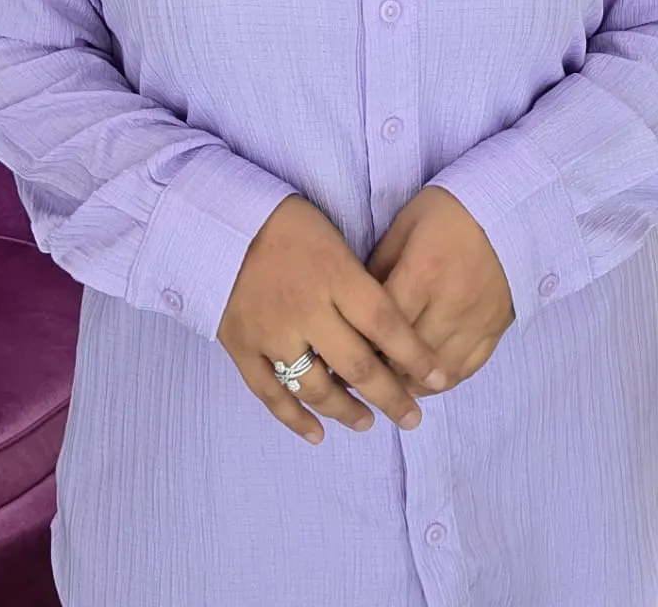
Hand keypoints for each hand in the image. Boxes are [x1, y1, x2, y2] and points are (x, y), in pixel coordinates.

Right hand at [216, 195, 448, 444]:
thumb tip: (387, 329)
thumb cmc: (287, 224)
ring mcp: (271, 332)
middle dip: (390, 397)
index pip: (385, 324)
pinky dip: (294, 419)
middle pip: (357, 364)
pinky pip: (270, 393)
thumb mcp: (334, 239)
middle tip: (412, 418)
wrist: (219, 222)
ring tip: (367, 422)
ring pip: (316, 387)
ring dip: (346, 410)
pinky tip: (317, 434)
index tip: (438, 378)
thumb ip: (357, 284)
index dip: (415, 356)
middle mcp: (306, 309)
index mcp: (334, 275)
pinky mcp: (241, 347)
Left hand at [365, 186, 514, 395]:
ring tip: (389, 381)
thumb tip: (356, 305)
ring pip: (435, 373)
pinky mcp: (494, 331)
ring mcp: (475, 323)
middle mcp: (449, 305)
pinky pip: (465, 370)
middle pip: (407, 356)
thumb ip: (380, 266)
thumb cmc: (449, 212)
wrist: (509, 210)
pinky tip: (423, 380)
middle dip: (380, 368)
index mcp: (422, 274)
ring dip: (408, 382)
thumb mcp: (405, 225)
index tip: (343, 349)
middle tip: (360, 370)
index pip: (383, 326)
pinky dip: (440, 381)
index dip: (359, 342)